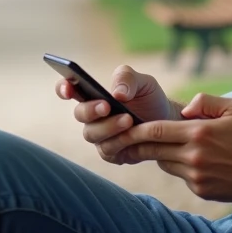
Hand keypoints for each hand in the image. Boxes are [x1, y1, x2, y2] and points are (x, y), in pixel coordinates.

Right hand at [54, 64, 174, 161]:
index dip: (63, 88)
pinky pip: (108, 150)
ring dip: (109, 126)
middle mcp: (92, 117)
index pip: (69, 89)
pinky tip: (133, 134)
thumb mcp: (144, 82)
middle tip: (107, 106)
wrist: (168, 121)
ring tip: (128, 119)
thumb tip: (117, 93)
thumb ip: (128, 79)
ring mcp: (100, 136)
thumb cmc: (149, 98)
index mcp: (93, 94)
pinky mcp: (112, 153)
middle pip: (80, 114)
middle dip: (91, 110)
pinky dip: (120, 142)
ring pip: (92, 134)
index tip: (68, 88)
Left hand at [100, 93, 231, 202]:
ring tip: (164, 144)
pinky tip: (192, 158)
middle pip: (153, 151)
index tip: (122, 126)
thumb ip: (204, 101)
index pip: (156, 131)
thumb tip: (184, 108)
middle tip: (123, 139)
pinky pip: (181, 176)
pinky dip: (180, 166)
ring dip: (162, 154)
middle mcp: (195, 157)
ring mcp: (197, 177)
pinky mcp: (202, 190)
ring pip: (166, 164)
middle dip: (137, 144)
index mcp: (199, 133)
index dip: (135, 130)